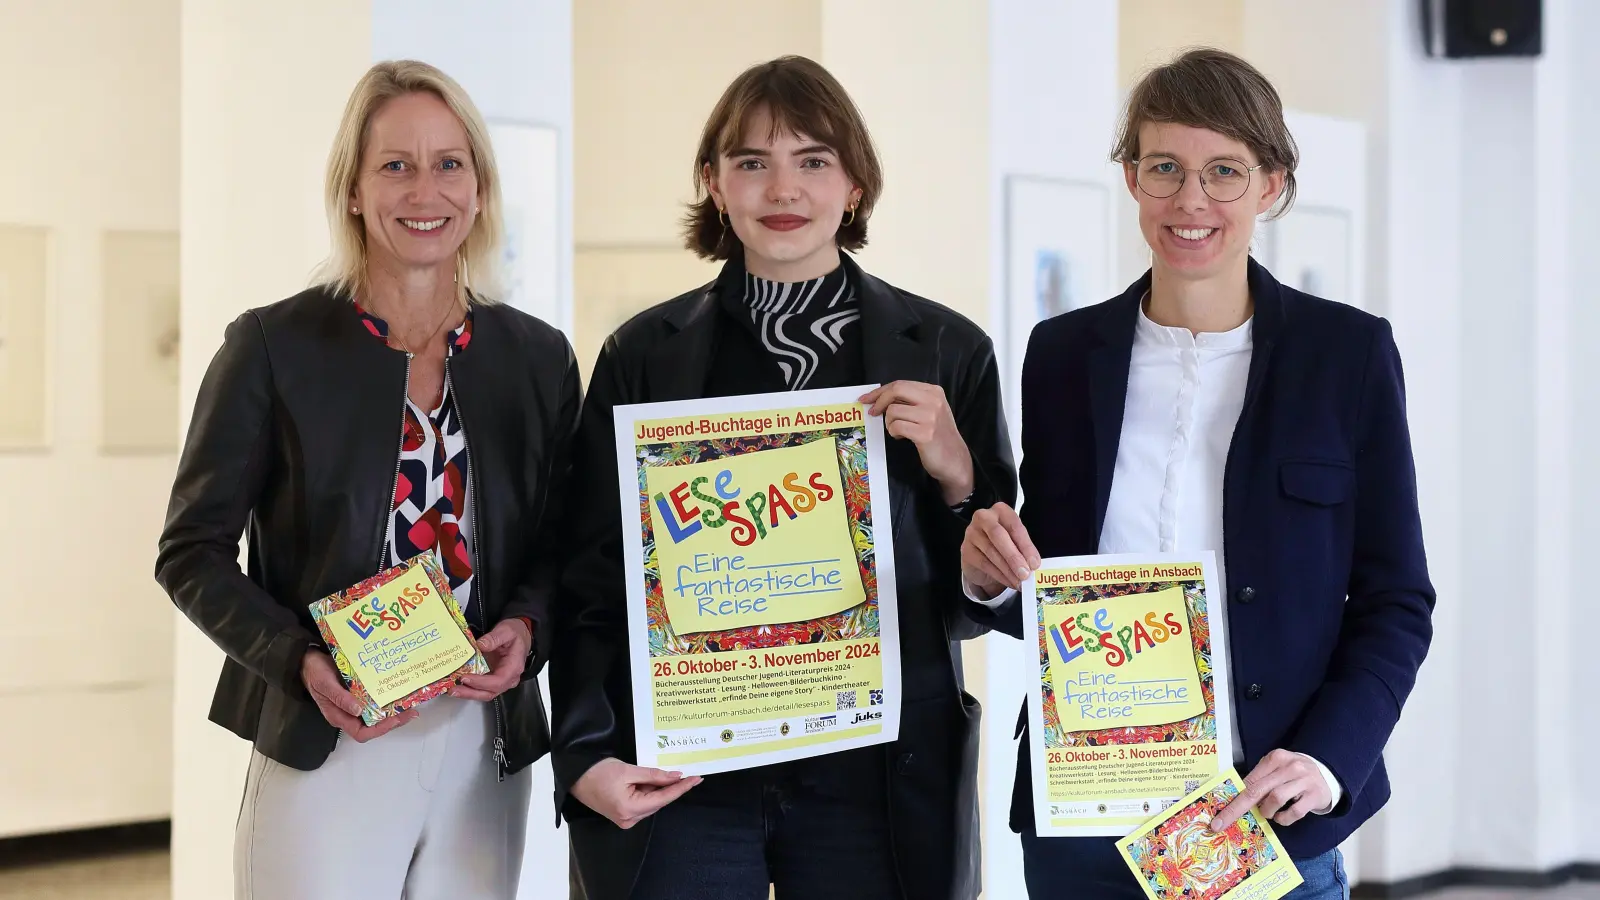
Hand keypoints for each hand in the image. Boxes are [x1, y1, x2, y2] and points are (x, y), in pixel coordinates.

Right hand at [301, 649, 417, 740]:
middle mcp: (349, 713)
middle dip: (393, 720)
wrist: (308, 658)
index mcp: (339, 716)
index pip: (362, 733)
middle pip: (374, 725)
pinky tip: (398, 690)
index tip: (395, 719)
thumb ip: (340, 698)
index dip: (380, 730)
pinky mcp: (358, 692)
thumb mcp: (324, 684)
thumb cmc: (314, 672)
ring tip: (409, 702)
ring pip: (377, 713)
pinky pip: (375, 699)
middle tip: (411, 711)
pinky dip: (387, 697)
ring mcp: (354, 703)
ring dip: (393, 710)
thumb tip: (358, 711)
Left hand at [455, 618, 531, 701]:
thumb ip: (494, 638)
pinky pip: (482, 688)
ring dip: (468, 693)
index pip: (498, 681)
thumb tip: (480, 645)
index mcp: (514, 667)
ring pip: (485, 693)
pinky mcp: (493, 679)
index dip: (481, 682)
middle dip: (470, 692)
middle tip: (454, 689)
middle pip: (490, 692)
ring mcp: (501, 680)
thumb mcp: (506, 631)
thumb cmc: (516, 634)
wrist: (521, 635)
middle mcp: (509, 678)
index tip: (466, 677)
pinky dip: (469, 689)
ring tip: (452, 690)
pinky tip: (457, 685)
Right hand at [569, 757, 702, 829]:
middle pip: (658, 802)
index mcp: (630, 809)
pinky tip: (654, 780)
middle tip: (687, 773)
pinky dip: (650, 791)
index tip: (697, 779)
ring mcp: (626, 819)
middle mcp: (629, 819)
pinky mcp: (623, 815)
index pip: (663, 799)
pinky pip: (643, 803)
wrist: (576, 777)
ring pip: (652, 802)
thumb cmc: (598, 772)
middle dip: (671, 787)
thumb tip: (675, 777)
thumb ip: (654, 775)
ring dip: (659, 788)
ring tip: (666, 773)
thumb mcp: (629, 770)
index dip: (681, 788)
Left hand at [860, 381, 973, 503]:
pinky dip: (894, 432)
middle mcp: (934, 400)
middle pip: (896, 391)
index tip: (867, 398)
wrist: (954, 459)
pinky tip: (902, 437)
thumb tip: (881, 397)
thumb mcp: (930, 410)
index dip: (880, 391)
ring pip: (893, 411)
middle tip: (873, 413)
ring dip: (890, 423)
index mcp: (934, 391)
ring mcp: (930, 416)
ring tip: (900, 431)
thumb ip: (911, 401)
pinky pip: (896, 427)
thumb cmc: (938, 435)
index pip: (900, 384)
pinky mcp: (925, 433)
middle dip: (879, 401)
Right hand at [961, 502, 1040, 592]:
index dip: (1025, 545)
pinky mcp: (965, 550)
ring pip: (991, 552)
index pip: (1014, 526)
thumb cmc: (1003, 544)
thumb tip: (1033, 565)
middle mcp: (983, 517)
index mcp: (1001, 510)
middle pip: (998, 535)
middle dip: (1013, 556)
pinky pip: (984, 564)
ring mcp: (971, 533)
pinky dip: (999, 575)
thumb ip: (1023, 549)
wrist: (981, 554)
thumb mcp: (1015, 540)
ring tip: (1019, 582)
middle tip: (1025, 574)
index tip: (1035, 563)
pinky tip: (1009, 582)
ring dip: (1008, 570)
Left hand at [1210, 750, 1332, 830]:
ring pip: (1275, 798)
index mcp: (1274, 758)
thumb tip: (1235, 800)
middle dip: (1237, 809)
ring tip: (1268, 813)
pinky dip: (1283, 818)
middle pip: (1257, 789)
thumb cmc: (1293, 775)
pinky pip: (1294, 812)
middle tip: (1223, 823)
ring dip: (1266, 811)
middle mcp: (1289, 767)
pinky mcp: (1314, 795)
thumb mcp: (1276, 770)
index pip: (1248, 780)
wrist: (1327, 774)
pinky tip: (1282, 817)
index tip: (1218, 815)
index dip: (1232, 799)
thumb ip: (1259, 781)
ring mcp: (1303, 780)